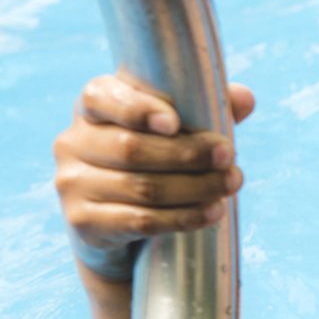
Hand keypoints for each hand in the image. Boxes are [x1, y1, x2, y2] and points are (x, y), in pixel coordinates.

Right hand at [54, 75, 255, 253]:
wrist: (116, 219)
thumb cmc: (154, 158)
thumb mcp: (177, 128)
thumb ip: (206, 109)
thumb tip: (244, 98)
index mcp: (93, 107)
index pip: (101, 98)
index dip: (137, 109)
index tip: (174, 122)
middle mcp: (73, 141)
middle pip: (132, 148)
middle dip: (188, 154)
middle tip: (229, 157)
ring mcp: (72, 182)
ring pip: (142, 187)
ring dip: (195, 188)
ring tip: (231, 184)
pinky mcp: (83, 221)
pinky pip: (140, 221)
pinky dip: (183, 217)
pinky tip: (213, 212)